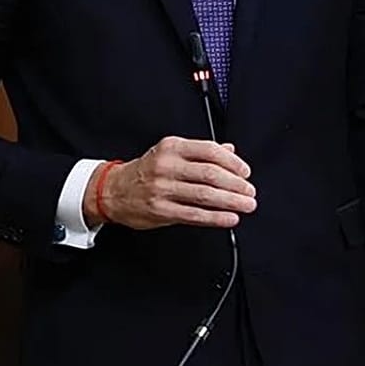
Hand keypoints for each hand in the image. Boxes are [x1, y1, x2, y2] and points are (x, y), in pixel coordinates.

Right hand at [86, 137, 256, 228]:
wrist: (113, 190)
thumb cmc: (146, 171)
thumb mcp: (171, 152)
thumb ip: (201, 152)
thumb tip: (230, 151)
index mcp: (172, 147)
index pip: (209, 151)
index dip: (233, 163)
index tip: (246, 172)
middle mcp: (167, 166)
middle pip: (210, 174)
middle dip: (236, 185)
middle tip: (250, 192)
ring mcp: (162, 189)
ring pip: (204, 195)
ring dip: (231, 202)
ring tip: (246, 205)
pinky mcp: (160, 210)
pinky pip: (194, 215)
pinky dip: (215, 218)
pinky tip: (229, 218)